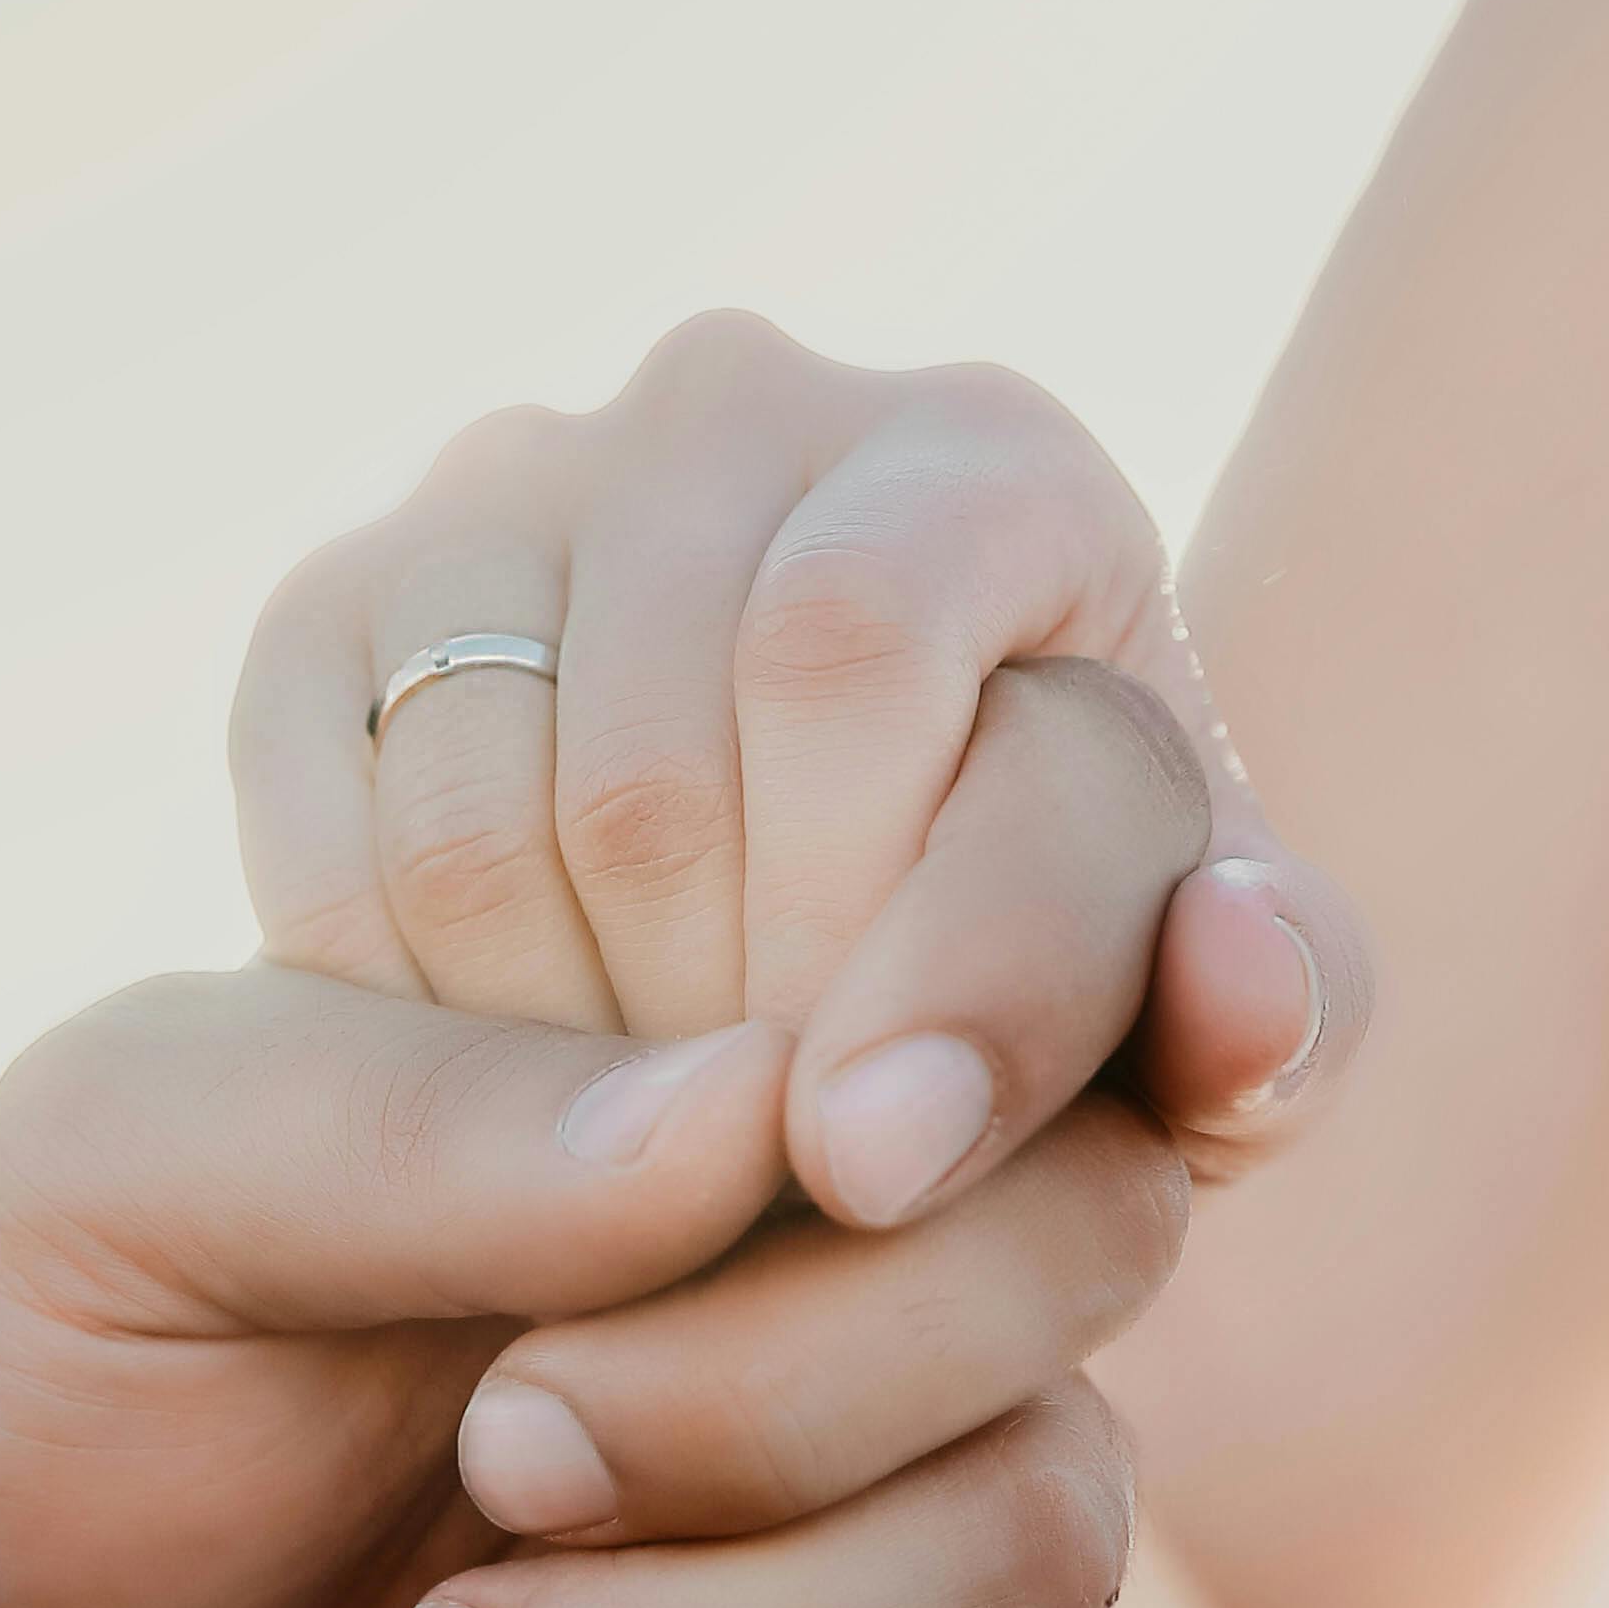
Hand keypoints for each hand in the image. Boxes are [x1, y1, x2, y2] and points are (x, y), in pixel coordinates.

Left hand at [0, 961, 1197, 1607]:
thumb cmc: (87, 1389)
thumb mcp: (128, 1182)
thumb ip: (414, 1119)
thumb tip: (756, 1108)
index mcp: (729, 1012)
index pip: (1030, 909)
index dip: (1029, 977)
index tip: (844, 1139)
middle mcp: (884, 1230)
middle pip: (1083, 1232)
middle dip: (771, 1387)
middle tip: (496, 1449)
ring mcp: (932, 1492)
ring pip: (1041, 1537)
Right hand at [235, 310, 1358, 1209]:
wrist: (820, 941)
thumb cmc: (1045, 973)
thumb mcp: (1192, 1027)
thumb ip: (1279, 1020)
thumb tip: (1240, 966)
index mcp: (980, 449)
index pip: (847, 649)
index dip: (846, 929)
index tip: (873, 1173)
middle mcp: (729, 401)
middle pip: (647, 768)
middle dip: (719, 1040)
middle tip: (771, 1206)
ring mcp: (500, 487)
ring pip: (469, 833)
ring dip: (563, 1068)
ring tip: (664, 1178)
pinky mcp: (329, 611)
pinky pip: (329, 856)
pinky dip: (419, 1031)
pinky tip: (536, 1106)